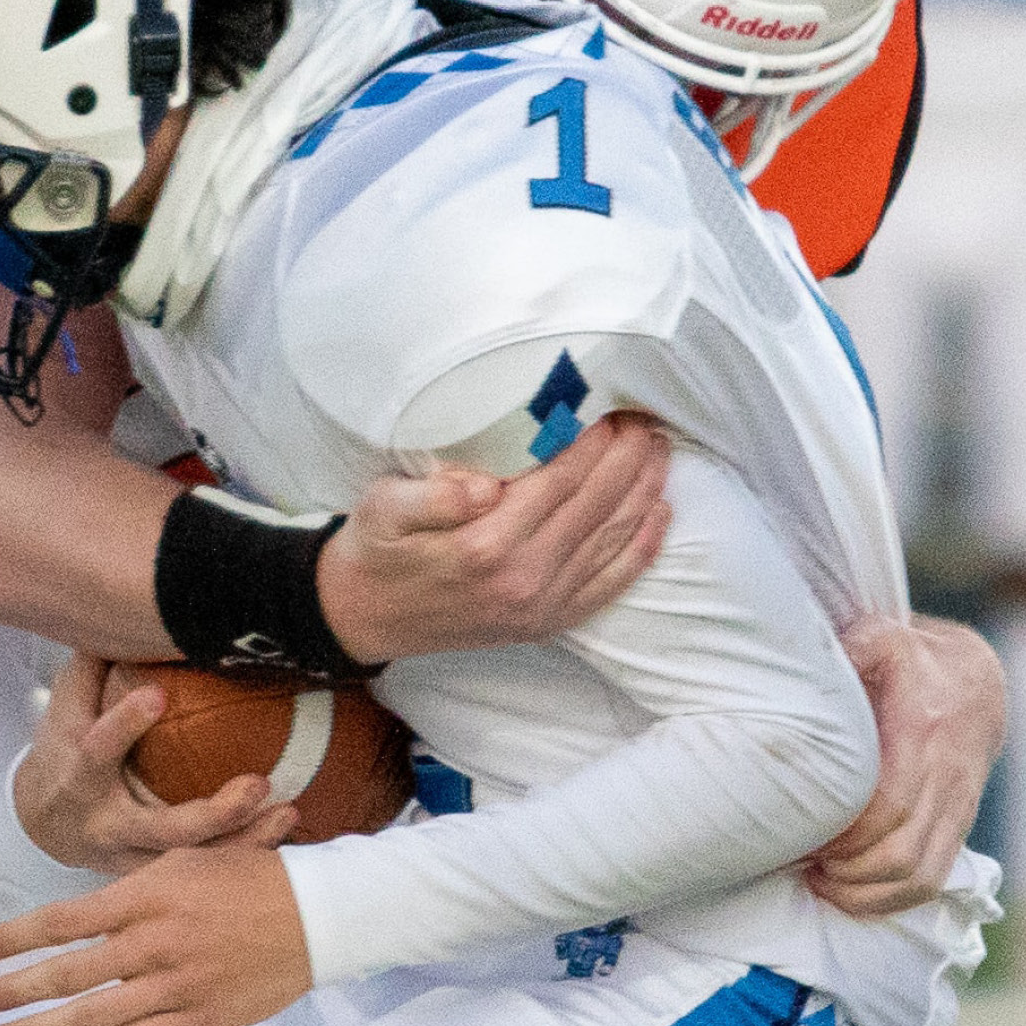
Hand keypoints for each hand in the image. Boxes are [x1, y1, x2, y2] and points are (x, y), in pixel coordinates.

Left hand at [0, 842, 309, 1025]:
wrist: (320, 916)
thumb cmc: (252, 879)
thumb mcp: (186, 861)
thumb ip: (131, 890)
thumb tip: (80, 918)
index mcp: (147, 895)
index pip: (62, 921)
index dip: (14, 938)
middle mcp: (154, 942)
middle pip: (66, 974)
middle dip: (11, 991)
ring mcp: (175, 986)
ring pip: (91, 1016)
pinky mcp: (197, 1021)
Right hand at [11, 651, 298, 874]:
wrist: (43, 822)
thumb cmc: (65, 746)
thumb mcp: (65, 705)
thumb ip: (95, 662)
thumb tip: (125, 603)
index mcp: (79, 776)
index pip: (98, 749)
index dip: (124, 723)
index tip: (156, 695)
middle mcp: (106, 823)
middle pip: (161, 828)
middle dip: (212, 813)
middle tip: (259, 783)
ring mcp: (133, 857)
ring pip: (192, 861)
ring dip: (245, 842)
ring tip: (289, 812)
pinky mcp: (156, 877)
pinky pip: (205, 873)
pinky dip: (245, 857)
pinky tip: (287, 833)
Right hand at [321, 410, 669, 662]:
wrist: (365, 617)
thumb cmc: (376, 550)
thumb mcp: (383, 509)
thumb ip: (433, 495)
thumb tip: (485, 485)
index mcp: (486, 544)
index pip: (560, 478)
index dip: (592, 438)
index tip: (607, 404)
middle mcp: (525, 577)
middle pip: (597, 503)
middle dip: (628, 455)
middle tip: (642, 416)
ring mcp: (542, 604)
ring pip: (613, 538)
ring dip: (645, 489)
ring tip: (659, 448)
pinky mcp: (549, 621)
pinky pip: (611, 583)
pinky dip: (642, 547)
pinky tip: (660, 513)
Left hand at [807, 615, 1005, 916]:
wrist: (975, 682)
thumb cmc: (912, 660)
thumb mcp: (883, 639)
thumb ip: (852, 650)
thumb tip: (808, 669)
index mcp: (924, 733)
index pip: (889, 805)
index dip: (846, 834)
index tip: (807, 837)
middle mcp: (946, 778)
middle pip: (900, 853)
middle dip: (847, 871)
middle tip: (805, 862)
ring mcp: (957, 808)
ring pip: (919, 878)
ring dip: (865, 894)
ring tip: (822, 883)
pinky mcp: (958, 828)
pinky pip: (932, 882)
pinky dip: (890, 901)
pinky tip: (849, 894)